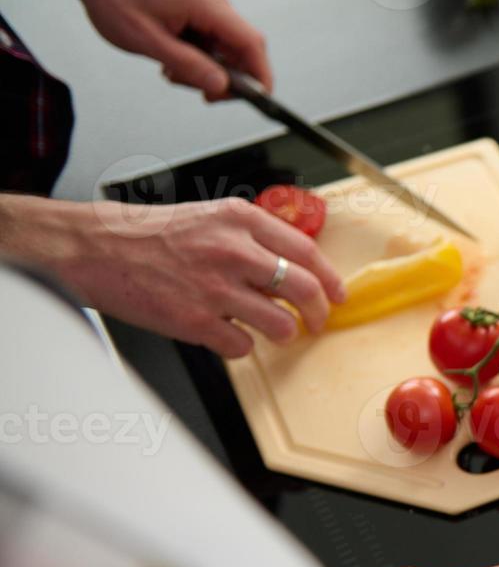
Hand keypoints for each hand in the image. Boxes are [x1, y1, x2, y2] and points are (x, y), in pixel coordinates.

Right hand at [0, 195, 344, 357]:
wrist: (93, 248)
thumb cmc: (146, 235)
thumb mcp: (207, 218)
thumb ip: (250, 240)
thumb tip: (290, 269)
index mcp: (239, 220)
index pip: (306, 252)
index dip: (330, 279)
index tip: (336, 294)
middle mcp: (233, 250)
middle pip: (304, 289)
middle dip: (319, 313)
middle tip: (317, 322)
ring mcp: (216, 287)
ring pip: (281, 324)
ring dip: (282, 334)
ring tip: (271, 331)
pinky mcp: (197, 319)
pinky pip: (242, 346)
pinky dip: (240, 348)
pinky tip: (226, 336)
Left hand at [62, 0, 269, 100]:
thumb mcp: (148, 41)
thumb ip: (189, 66)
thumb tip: (221, 86)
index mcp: (205, 3)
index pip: (251, 43)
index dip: (260, 75)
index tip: (259, 99)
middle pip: (240, 47)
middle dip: (226, 75)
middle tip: (200, 91)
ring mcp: (205, 0)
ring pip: (223, 44)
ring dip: (206, 65)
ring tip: (172, 70)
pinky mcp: (195, 3)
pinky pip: (210, 35)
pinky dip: (197, 53)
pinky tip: (171, 55)